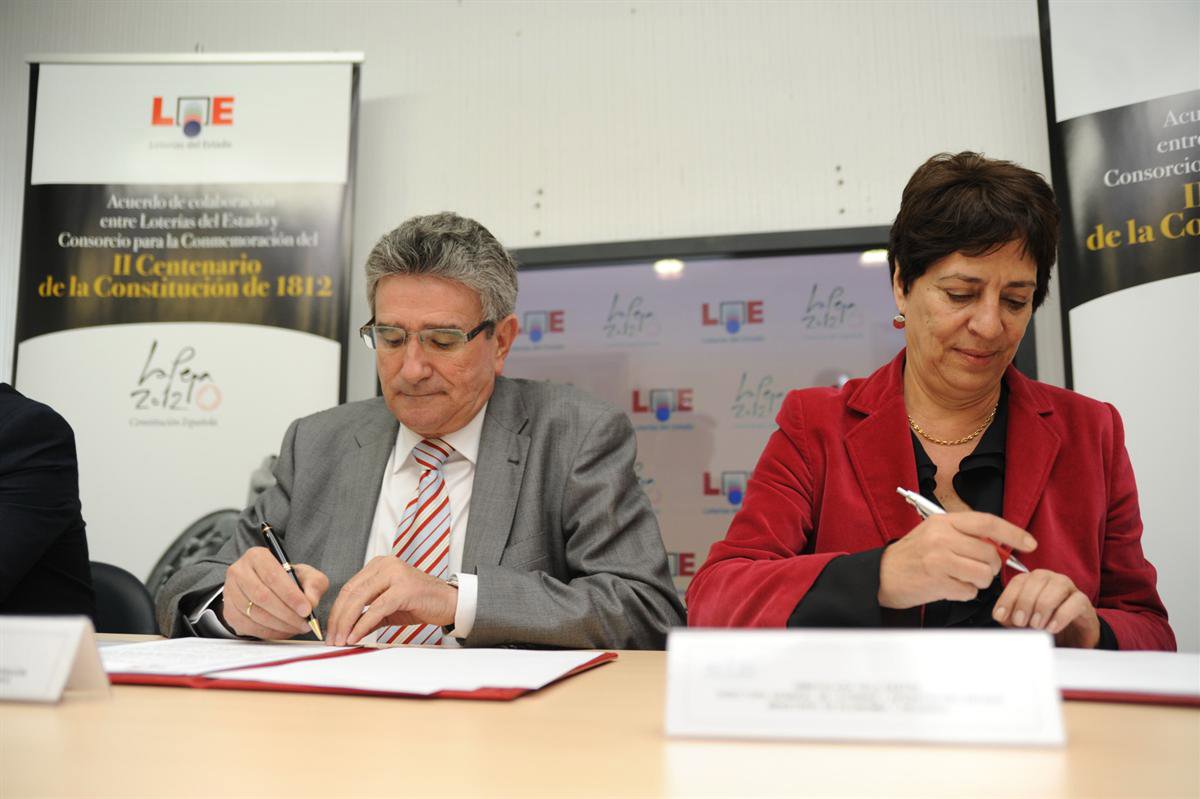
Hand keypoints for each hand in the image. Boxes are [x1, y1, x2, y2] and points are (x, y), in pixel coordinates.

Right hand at [221, 547, 328, 638]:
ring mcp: (230, 592)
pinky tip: (283, 631)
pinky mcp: (228, 611)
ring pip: (254, 613)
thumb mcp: (305, 574)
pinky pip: (248, 626)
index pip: (273, 577)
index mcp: (257, 556)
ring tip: (297, 628)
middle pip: (262, 597)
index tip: (306, 610)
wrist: (266, 585)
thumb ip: (313, 585)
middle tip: (304, 624)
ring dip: (279, 625)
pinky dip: (269, 632)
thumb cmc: (287, 578)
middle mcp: (239, 571)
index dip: (291, 595)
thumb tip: (311, 602)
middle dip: (287, 614)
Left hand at [326, 557, 458, 645]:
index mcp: (379, 565)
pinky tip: (356, 637)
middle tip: (332, 639)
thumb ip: (368, 615)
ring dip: (347, 623)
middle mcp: (386, 564)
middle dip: (338, 618)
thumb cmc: (421, 603)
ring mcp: (396, 574)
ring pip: (360, 599)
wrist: (450, 603)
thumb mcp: (389, 608)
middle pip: (351, 592)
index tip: (330, 630)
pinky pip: (376, 609)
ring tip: (341, 640)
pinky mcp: (404, 589)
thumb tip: (346, 631)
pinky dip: (363, 625)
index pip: (349, 587)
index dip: (337, 610)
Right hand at [879, 511, 1036, 608]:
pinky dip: (965, 593)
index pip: (987, 522)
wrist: (881, 576)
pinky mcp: (938, 582)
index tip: (1030, 543)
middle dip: (991, 566)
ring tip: (960, 578)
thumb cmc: (912, 556)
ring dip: (979, 581)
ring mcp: (939, 559)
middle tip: (977, 569)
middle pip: (990, 552)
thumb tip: (1002, 544)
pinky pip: (970, 591)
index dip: (1013, 533)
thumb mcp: (934, 534)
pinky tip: (948, 587)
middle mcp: (942, 537)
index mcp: (943, 522)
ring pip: (984, 574)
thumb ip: (964, 535)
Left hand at [992, 569, 1099, 647]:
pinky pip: (1075, 602)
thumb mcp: (1023, 622)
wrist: (1072, 637)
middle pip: (1036, 580)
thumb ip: (1011, 617)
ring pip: (1056, 587)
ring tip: (1036, 625)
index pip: (1018, 581)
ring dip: (1043, 607)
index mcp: (1032, 580)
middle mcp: (1050, 579)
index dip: (1007, 598)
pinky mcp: (1083, 602)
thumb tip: (1001, 616)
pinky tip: (1052, 628)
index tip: (1000, 616)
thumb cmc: (1044, 624)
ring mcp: (1069, 588)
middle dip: (1024, 602)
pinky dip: (1061, 615)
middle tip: (1020, 622)